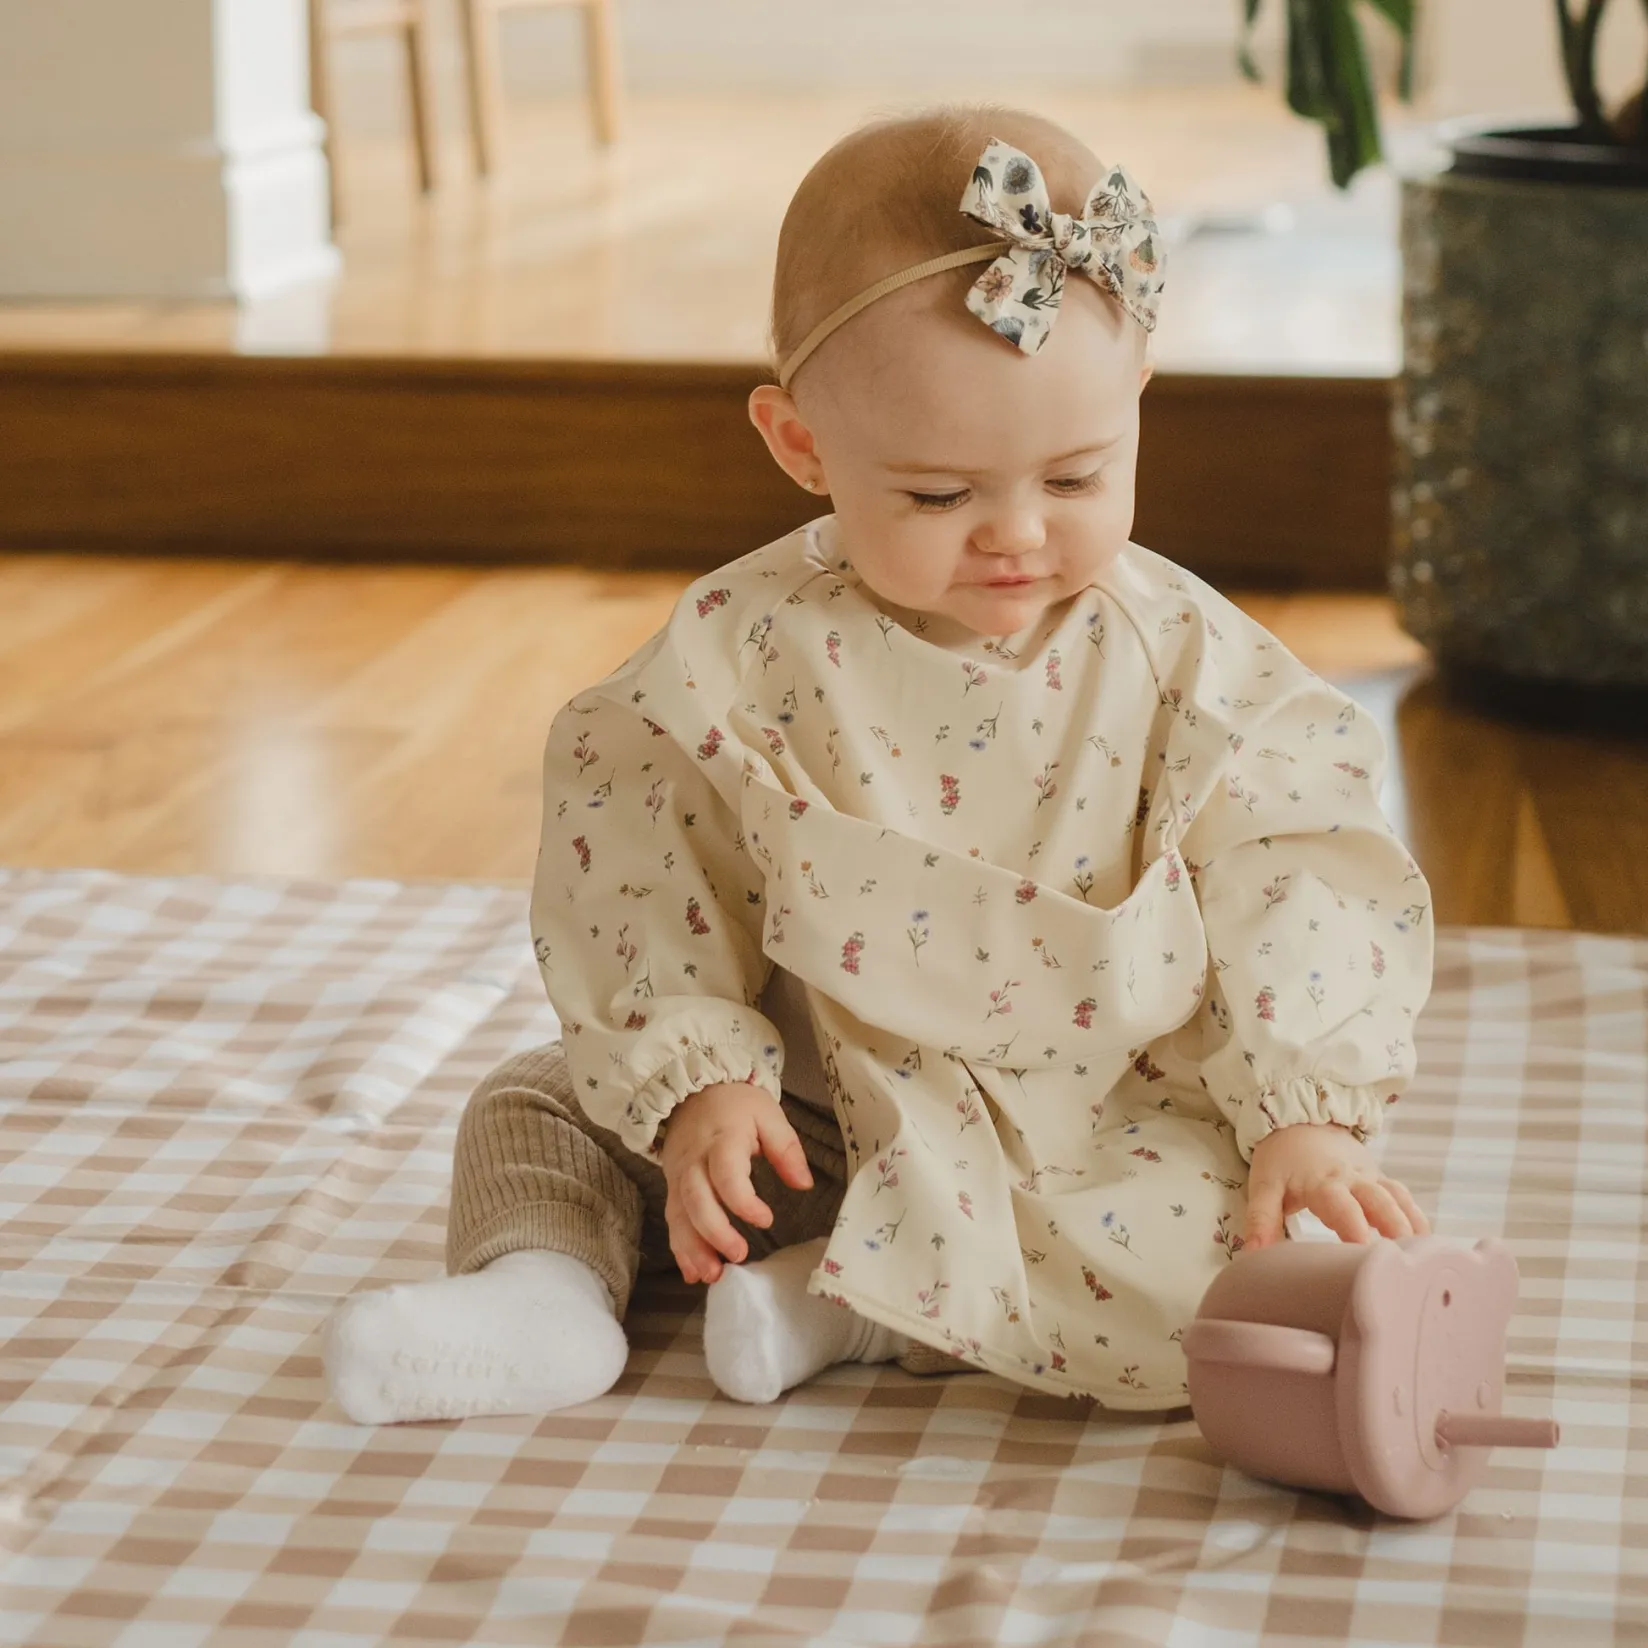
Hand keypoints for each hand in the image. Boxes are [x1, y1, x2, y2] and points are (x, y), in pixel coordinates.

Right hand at [659, 1081, 813, 1284]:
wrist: (692, 1089)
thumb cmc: (735, 1104)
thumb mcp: (768, 1114)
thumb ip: (786, 1149)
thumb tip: (804, 1184)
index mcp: (722, 1140)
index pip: (726, 1175)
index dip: (744, 1202)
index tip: (766, 1219)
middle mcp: (695, 1161)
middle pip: (696, 1201)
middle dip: (714, 1233)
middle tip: (738, 1255)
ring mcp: (679, 1175)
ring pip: (679, 1216)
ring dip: (693, 1248)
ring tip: (711, 1275)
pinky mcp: (671, 1186)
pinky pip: (672, 1219)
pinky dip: (680, 1248)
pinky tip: (693, 1271)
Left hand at [1244, 1121, 1430, 1250]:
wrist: (1299, 1120)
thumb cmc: (1280, 1159)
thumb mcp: (1264, 1186)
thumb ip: (1261, 1220)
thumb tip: (1252, 1255)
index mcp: (1322, 1183)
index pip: (1342, 1206)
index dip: (1354, 1228)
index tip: (1363, 1253)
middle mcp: (1352, 1179)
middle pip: (1380, 1202)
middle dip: (1395, 1229)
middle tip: (1404, 1262)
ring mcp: (1371, 1178)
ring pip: (1398, 1199)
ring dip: (1412, 1225)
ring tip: (1423, 1258)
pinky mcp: (1381, 1179)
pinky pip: (1403, 1196)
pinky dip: (1417, 1217)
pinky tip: (1427, 1244)